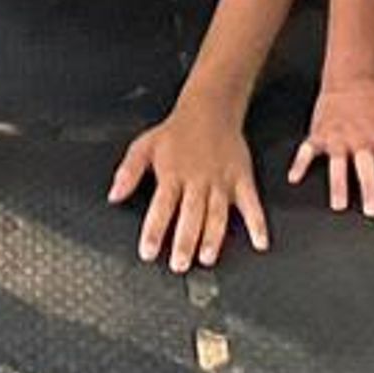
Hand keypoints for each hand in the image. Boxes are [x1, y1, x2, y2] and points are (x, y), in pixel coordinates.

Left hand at [110, 98, 267, 268]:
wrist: (210, 108)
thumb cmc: (176, 131)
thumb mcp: (145, 145)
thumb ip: (128, 172)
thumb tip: (113, 196)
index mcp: (172, 174)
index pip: (162, 206)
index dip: (154, 230)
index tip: (148, 252)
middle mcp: (197, 179)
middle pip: (190, 214)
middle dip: (184, 241)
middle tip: (179, 264)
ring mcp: (221, 180)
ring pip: (217, 212)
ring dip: (212, 237)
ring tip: (207, 258)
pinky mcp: (241, 178)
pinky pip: (251, 203)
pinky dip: (257, 222)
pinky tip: (259, 242)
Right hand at [289, 78, 373, 218]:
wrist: (351, 81)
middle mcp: (362, 138)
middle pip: (367, 164)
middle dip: (369, 186)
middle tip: (372, 210)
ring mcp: (339, 136)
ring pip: (338, 161)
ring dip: (338, 183)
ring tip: (339, 204)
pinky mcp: (319, 134)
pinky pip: (307, 150)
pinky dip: (300, 163)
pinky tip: (295, 178)